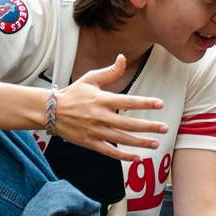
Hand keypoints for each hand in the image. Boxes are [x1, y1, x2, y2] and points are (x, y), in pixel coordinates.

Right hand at [50, 55, 165, 162]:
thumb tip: (123, 57)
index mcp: (102, 100)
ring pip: (122, 140)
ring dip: (140, 142)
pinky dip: (124, 156)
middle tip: (164, 128)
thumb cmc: (73, 93)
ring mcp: (95, 131)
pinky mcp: (90, 143)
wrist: (50, 111)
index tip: (160, 104)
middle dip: (148, 127)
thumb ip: (110, 72)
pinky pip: (110, 152)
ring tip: (156, 144)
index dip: (145, 103)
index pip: (128, 101)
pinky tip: (137, 158)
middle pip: (129, 124)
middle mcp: (100, 117)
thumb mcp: (90, 79)